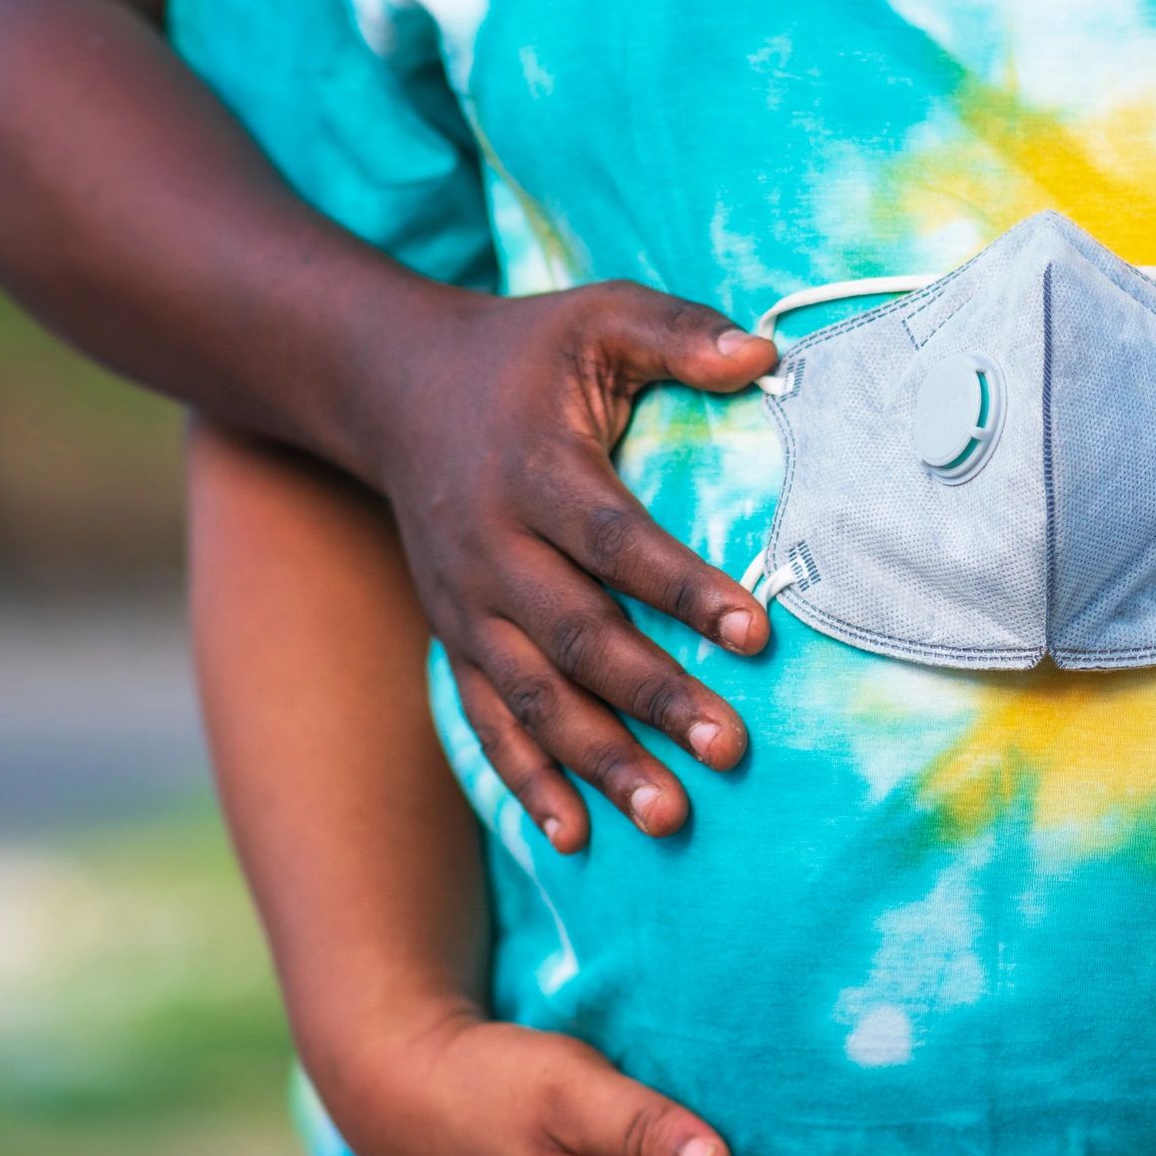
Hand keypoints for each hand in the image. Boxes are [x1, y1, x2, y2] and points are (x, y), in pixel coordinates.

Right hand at [349, 278, 784, 851]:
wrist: (389, 388)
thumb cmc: (522, 354)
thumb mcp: (595, 317)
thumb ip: (676, 331)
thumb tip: (766, 352)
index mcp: (534, 471)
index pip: (617, 540)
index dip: (683, 588)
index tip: (757, 633)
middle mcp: (492, 549)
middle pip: (578, 636)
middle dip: (654, 698)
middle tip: (730, 749)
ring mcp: (466, 605)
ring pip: (533, 698)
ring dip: (600, 760)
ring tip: (670, 816)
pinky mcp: (454, 639)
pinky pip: (485, 722)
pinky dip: (526, 782)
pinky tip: (576, 838)